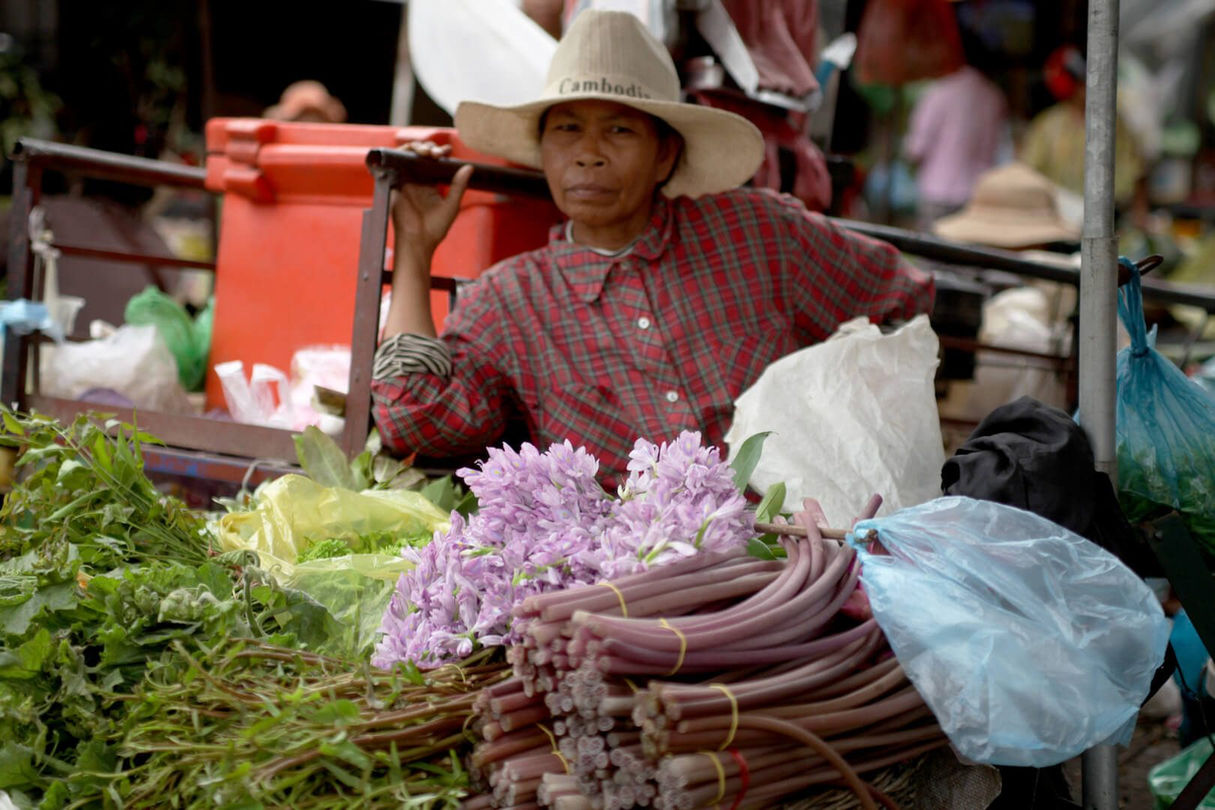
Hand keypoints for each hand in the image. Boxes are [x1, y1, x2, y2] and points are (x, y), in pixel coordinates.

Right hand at [391, 142, 473, 264]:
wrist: (417, 241)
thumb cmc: (435, 228)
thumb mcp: (451, 205)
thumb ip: (458, 185)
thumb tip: (469, 167)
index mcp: (431, 185)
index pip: (435, 163)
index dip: (440, 153)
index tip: (447, 151)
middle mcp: (417, 181)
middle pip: (421, 156)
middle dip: (429, 148)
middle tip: (437, 153)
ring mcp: (405, 181)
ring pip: (408, 156)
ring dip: (417, 147)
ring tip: (427, 152)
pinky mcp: (394, 183)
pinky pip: (395, 163)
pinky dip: (402, 153)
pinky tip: (412, 152)